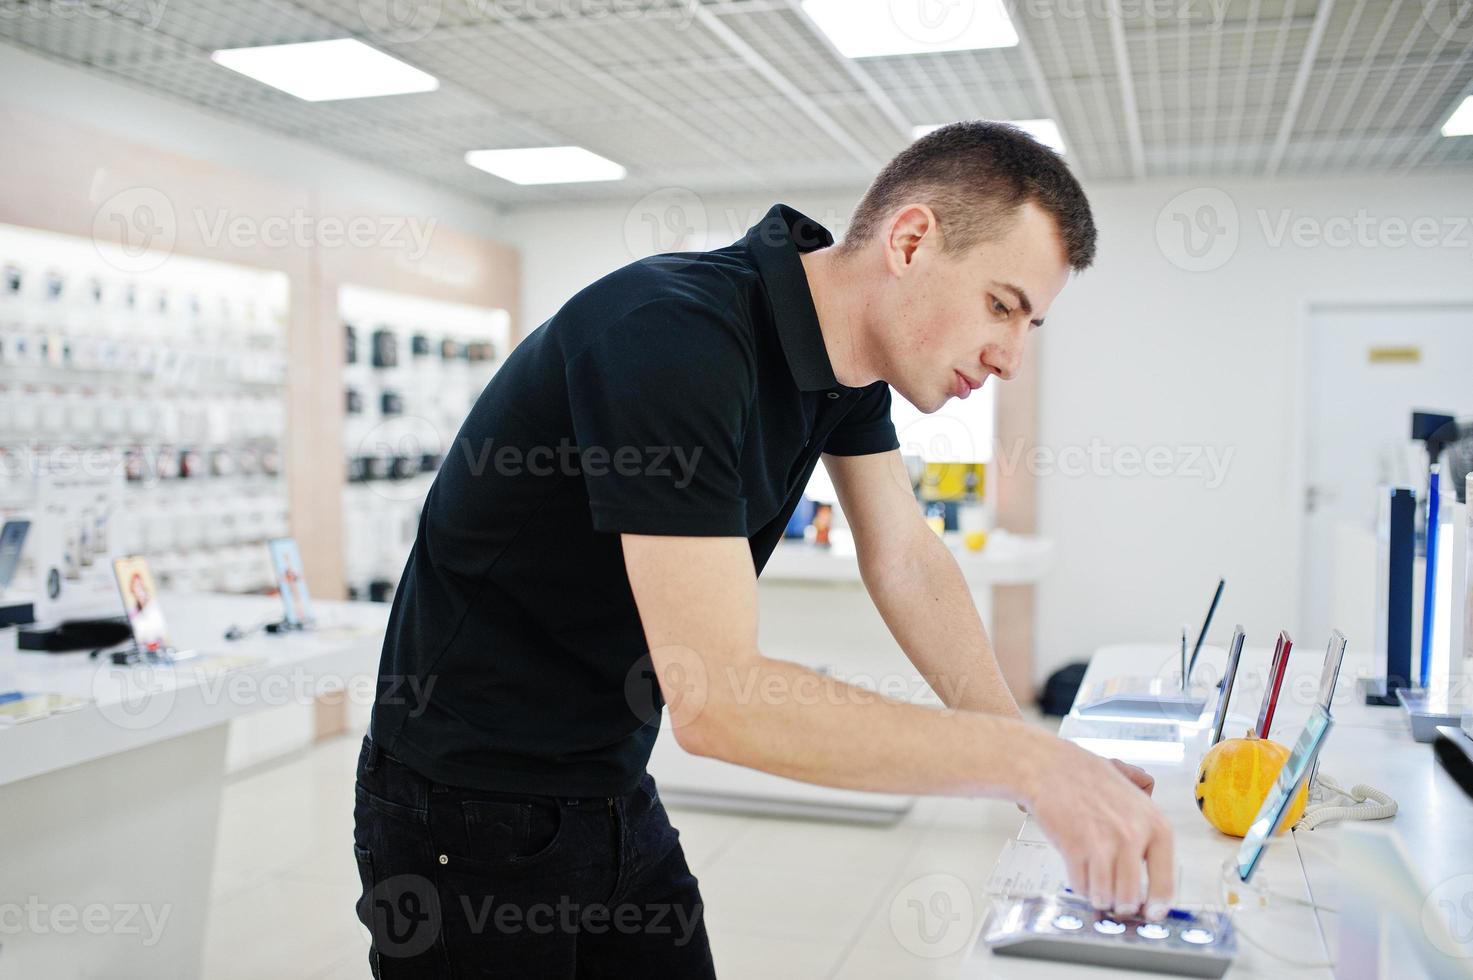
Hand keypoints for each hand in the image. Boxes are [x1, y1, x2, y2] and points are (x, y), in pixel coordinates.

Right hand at [1023, 737, 1173, 918]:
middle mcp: (1134, 836)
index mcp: (1156, 826)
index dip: (1156, 906)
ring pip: (1105, 896)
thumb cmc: (1090, 782)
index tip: (1150, 913)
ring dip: (1098, 896)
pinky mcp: (1076, 847)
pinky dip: (1079, 885)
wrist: (1051, 767)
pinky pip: (1081, 886)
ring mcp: (1104, 843)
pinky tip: (1078, 868)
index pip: (1164, 883)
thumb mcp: (1135, 804)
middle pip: (1130, 897)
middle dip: (1120, 904)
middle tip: (1113, 900)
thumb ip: (1145, 839)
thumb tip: (1148, 884)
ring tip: (1094, 882)